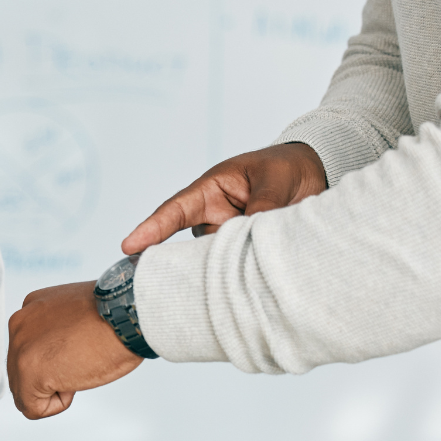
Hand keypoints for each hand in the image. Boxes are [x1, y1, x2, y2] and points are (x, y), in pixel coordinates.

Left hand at [6, 281, 141, 419]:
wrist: (126, 316)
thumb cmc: (116, 316)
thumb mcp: (77, 316)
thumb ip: (57, 332)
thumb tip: (58, 357)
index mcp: (31, 310)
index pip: (28, 350)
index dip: (57, 360)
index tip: (80, 349)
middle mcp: (19, 326)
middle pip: (21, 371)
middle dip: (51, 376)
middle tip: (81, 360)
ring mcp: (20, 350)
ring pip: (24, 391)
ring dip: (54, 389)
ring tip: (79, 368)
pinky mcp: (28, 373)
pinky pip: (32, 407)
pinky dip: (56, 405)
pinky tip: (74, 382)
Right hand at [121, 142, 326, 252]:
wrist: (312, 174)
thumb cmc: (285, 168)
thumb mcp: (275, 180)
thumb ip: (263, 206)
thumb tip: (249, 235)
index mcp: (211, 190)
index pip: (175, 211)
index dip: (151, 229)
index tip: (128, 246)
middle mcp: (212, 216)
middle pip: (192, 245)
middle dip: (198, 259)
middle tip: (217, 268)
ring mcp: (226, 235)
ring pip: (216, 259)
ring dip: (232, 262)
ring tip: (257, 257)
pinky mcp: (242, 251)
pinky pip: (236, 265)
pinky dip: (245, 270)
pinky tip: (258, 271)